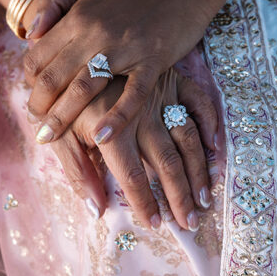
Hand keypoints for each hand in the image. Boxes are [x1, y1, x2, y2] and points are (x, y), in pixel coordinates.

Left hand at [23, 0, 216, 145]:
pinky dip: (117, 117)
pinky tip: (101, 137)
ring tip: (48, 138)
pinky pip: (132, 94)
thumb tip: (28, 34)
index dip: (28, 80)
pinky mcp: (153, 62)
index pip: (39, 55)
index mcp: (78, 17)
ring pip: (84, 88)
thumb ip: (54, 3)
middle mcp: (96, 34)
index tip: (31, 97)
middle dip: (38, 105)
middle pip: (55, 76)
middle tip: (35, 127)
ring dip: (62, 116)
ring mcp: (125, 49)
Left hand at [49, 68, 217, 230]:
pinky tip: (215, 148)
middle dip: (180, 195)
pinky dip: (211, 123)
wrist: (73, 51)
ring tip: (205, 198)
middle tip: (190, 222)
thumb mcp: (61, 135)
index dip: (145, 203)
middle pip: (166, 162)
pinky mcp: (172, 79)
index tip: (155, 224)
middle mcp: (141, 114)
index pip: (132, 176)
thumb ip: (78, 172)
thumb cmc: (65, 101)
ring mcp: (159, 95)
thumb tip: (97, 211)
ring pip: (187, 137)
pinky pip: (199, 102)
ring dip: (199, 169)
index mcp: (112, 130)